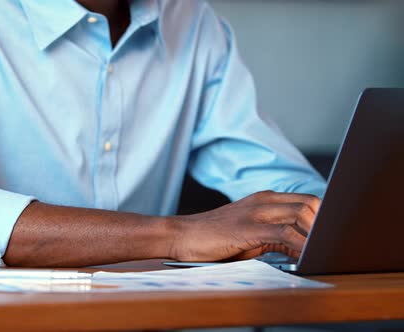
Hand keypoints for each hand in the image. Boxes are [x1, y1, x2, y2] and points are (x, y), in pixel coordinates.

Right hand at [169, 190, 320, 261]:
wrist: (182, 235)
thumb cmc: (213, 237)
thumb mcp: (249, 233)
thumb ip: (276, 235)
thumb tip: (302, 247)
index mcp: (265, 199)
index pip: (307, 200)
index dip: (323, 218)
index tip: (330, 236)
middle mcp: (263, 201)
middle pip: (310, 204)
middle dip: (324, 226)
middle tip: (327, 246)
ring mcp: (255, 212)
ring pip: (302, 214)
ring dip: (315, 235)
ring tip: (319, 252)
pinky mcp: (248, 228)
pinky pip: (285, 234)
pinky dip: (300, 245)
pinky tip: (304, 257)